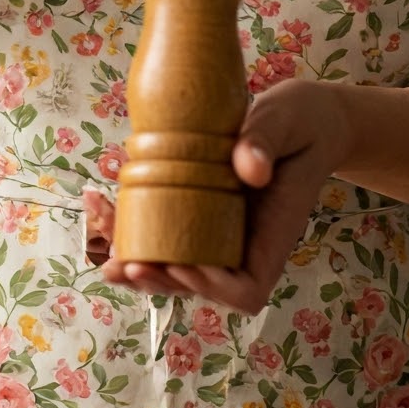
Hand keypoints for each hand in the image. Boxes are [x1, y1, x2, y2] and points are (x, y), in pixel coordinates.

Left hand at [95, 78, 352, 314]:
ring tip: (107, 255)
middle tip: (126, 266)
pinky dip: (135, 230)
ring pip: (179, 265)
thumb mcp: (286, 122)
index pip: (247, 290)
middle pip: (203, 285)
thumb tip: (249, 169)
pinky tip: (104, 208)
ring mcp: (221, 231)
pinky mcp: (200, 212)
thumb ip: (267, 142)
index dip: (213, 288)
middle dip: (162, 281)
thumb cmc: (303, 121)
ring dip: (142, 265)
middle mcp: (245, 242)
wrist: (304, 117)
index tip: (184, 265)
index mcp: (272, 234)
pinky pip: (169, 233)